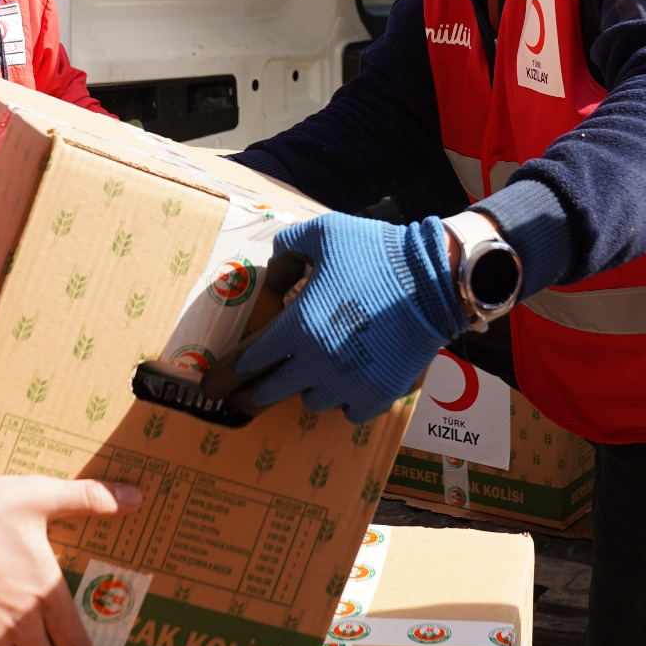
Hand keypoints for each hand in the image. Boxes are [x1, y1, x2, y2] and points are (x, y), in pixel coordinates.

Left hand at [234, 213, 461, 423]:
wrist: (435, 279)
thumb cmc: (375, 252)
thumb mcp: (322, 232)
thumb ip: (287, 249)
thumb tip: (275, 273)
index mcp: (297, 327)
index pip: (246, 362)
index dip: (223, 375)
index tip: (210, 383)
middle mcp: (316, 364)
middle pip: (267, 394)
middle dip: (250, 394)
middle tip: (245, 393)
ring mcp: (349, 385)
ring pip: (310, 402)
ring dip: (305, 389)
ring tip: (313, 372)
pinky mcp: (379, 396)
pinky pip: (348, 413)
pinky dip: (345, 401)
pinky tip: (348, 382)